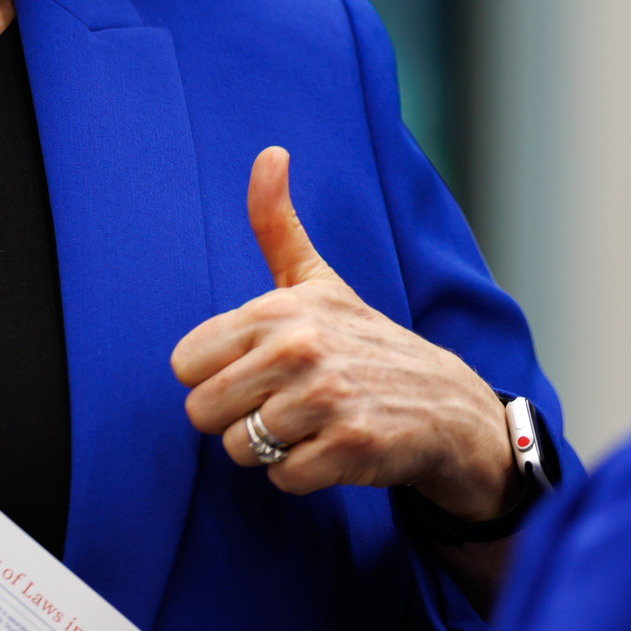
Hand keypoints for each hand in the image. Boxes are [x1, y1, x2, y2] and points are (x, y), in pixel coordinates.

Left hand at [169, 146, 516, 521]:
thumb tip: (270, 152)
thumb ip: (277, 224)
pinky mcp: (349, 448)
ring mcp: (326, 400)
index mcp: (279, 310)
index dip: (215, 375)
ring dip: (268, 447)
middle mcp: (300, 349)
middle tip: (281, 403)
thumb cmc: (364, 340)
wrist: (445, 403)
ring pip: (238, 448)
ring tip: (308, 423)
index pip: (185, 364)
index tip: (256, 368)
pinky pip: (281, 478)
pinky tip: (330, 448)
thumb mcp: (317, 280)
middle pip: (202, 411)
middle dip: (236, 417)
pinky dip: (300, 472)